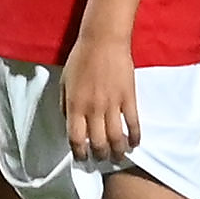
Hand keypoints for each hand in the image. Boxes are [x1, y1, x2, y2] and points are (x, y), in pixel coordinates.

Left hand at [63, 40, 141, 163]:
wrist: (103, 40)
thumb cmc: (80, 59)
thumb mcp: (64, 82)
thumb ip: (65, 105)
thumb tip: (69, 125)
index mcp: (75, 105)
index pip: (76, 138)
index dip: (79, 153)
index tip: (82, 158)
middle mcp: (93, 108)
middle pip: (97, 143)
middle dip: (100, 155)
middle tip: (102, 158)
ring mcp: (113, 104)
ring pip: (116, 137)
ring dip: (118, 151)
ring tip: (119, 156)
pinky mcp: (129, 97)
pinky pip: (134, 123)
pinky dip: (135, 136)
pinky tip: (134, 143)